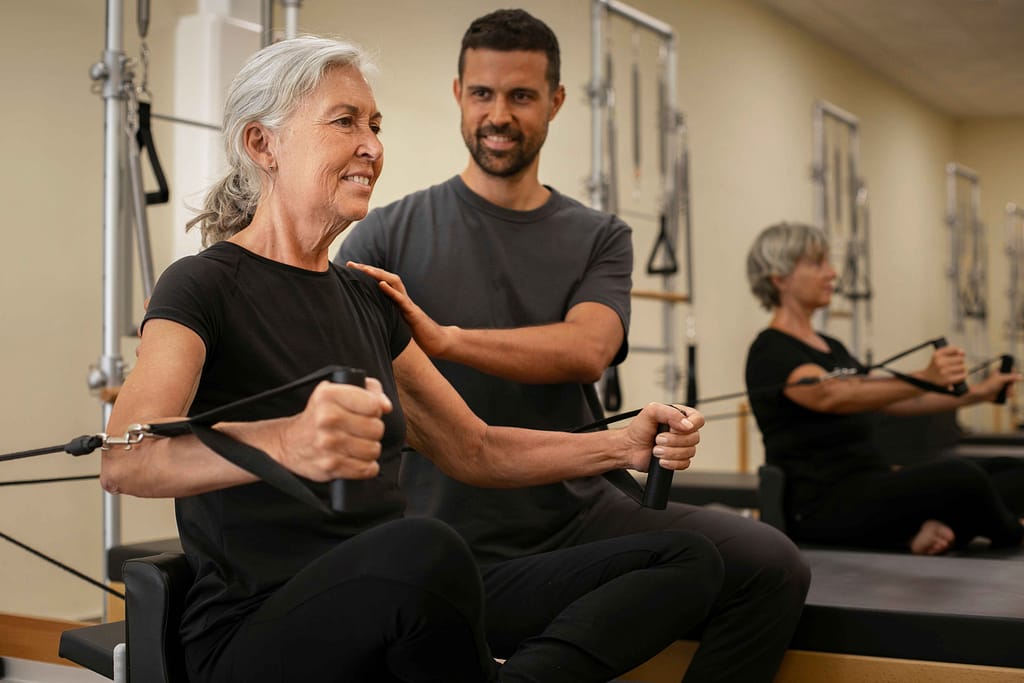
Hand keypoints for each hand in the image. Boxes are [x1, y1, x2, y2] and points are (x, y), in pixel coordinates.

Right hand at [278, 377, 392, 480]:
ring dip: (369, 449)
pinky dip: (366, 466)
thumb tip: (386, 407)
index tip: (366, 412)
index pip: (373, 404)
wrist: (289, 443)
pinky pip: (366, 469)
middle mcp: (327, 419)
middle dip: (372, 430)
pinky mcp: (331, 466)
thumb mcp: (337, 391)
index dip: (374, 409)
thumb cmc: (319, 416)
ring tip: (356, 444)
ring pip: (374, 450)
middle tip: (359, 430)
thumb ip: (369, 391)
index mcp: (328, 395)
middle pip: (376, 428)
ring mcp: (328, 444)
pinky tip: (355, 458)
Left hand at [346, 262, 454, 357]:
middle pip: (385, 277)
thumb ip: (386, 318)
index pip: (380, 282)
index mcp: (396, 301)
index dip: (366, 275)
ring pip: (394, 283)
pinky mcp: (413, 314)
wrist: (436, 342)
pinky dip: (391, 291)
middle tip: (351, 264)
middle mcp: (402, 298)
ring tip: (365, 269)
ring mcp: (408, 304)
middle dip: (368, 269)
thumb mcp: (396, 324)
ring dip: (379, 274)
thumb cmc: (417, 335)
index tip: (350, 268)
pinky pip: (401, 299)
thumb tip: (368, 320)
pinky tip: (381, 284)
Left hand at [625, 402, 703, 472]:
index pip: (698, 419)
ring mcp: (681, 446)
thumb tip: (687, 424)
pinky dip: (671, 462)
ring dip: (670, 452)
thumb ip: (670, 412)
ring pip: (690, 452)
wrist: (629, 448)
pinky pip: (685, 464)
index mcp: (680, 417)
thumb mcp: (651, 411)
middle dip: (674, 440)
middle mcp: (683, 431)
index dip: (690, 425)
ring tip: (656, 449)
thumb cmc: (638, 429)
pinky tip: (661, 459)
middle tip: (658, 438)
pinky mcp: (678, 460)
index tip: (674, 428)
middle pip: (694, 438)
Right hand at [922, 345, 967, 388]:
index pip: (955, 349)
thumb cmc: (937, 366)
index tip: (955, 356)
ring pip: (963, 367)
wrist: (928, 378)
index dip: (958, 353)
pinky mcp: (948, 380)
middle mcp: (940, 362)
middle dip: (960, 362)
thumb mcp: (940, 355)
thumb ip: (952, 351)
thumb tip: (963, 352)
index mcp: (937, 354)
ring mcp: (944, 371)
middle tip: (954, 365)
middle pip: (961, 359)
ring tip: (955, 371)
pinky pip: (963, 375)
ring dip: (961, 369)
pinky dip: (963, 375)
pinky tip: (958, 375)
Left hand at [971, 367, 1022, 402]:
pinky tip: (1006, 396)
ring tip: (1006, 393)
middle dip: (1011, 385)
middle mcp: (1002, 378)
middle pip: (1013, 380)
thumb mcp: (1001, 379)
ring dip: (1010, 391)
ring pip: (1012, 387)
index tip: (1010, 379)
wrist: (982, 394)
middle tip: (1008, 388)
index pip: (1011, 371)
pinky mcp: (1001, 392)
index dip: (1013, 375)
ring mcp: (1002, 385)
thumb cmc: (990, 385)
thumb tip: (1021, 376)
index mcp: (1001, 372)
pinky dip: (1009, 395)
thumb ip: (1011, 377)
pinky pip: (1009, 393)